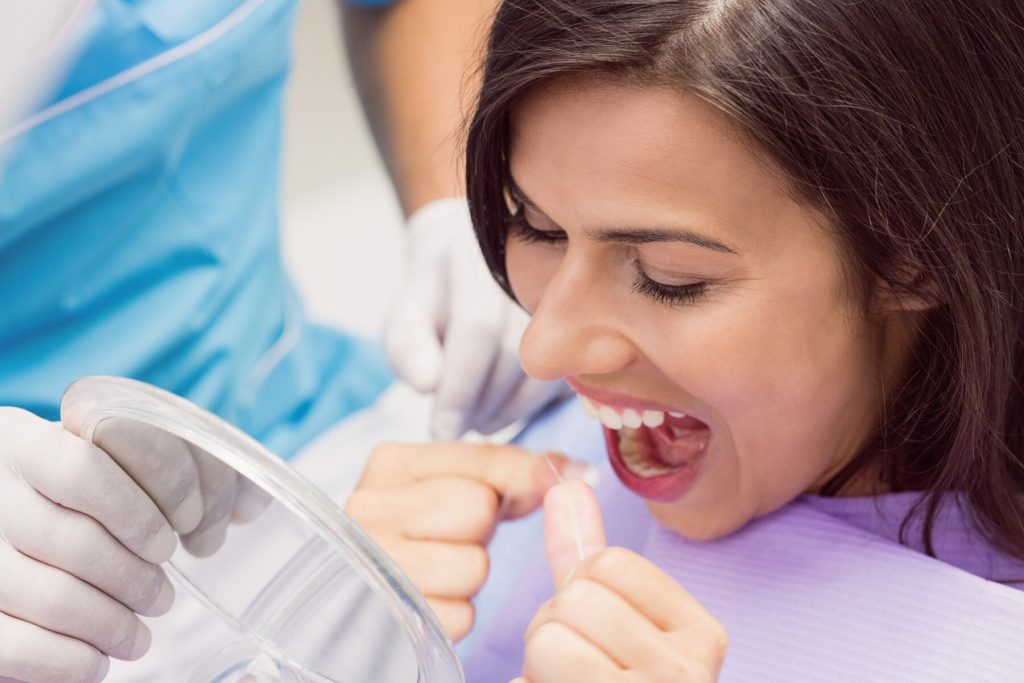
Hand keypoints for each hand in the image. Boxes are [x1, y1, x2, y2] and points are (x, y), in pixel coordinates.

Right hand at [0, 399, 268, 682]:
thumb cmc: (80, 502)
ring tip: (139, 635)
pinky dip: (64, 660)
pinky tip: (97, 663)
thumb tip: (253, 504)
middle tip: (164, 598)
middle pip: (70, 539)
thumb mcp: (122, 468)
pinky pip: (10, 644)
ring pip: (45, 592)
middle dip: (134, 578)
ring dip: (108, 623)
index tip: (179, 537)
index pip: (87, 464)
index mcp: (25, 439)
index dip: (142, 508)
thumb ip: (186, 469)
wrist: (9, 537)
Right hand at [345, 442, 584, 640]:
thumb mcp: (453, 486)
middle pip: (478, 509)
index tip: (559, 480)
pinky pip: (459, 616)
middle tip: (455, 537)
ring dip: (470, 576)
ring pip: (473, 565)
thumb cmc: (420, 533)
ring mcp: (373, 563)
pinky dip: (455, 614)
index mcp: (392, 464)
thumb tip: (573, 472)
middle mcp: (371, 508)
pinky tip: (431, 600)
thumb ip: (507, 472)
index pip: (482, 461)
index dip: (524, 477)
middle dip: (481, 530)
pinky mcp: (385, 615)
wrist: (365, 591)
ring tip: (440, 569)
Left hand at [382, 198, 569, 439]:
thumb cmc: (435, 305)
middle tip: (457, 428)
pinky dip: (530, 406)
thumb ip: (407, 349)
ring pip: (545, 369)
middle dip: (482, 403)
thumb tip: (429, 384)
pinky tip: (502, 409)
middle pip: (516, 352)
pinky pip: (564, 379)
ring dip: (508, 410)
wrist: (471, 276)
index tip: (441, 429)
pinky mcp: (582, 327)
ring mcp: (563, 297)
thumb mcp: (406, 320)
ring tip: (476, 422)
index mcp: (475, 257)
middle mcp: (527, 268)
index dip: (460, 386)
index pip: (477, 329)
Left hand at [513, 482, 726, 682]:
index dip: (579, 590)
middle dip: (553, 628)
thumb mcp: (614, 622)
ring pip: (549, 637)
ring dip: (538, 663)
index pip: (612, 562)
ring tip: (568, 682)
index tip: (596, 634)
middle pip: (577, 596)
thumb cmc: (616, 682)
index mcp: (700, 633)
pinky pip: (533, 673)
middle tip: (576, 667)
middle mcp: (687, 669)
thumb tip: (566, 486)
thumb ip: (589, 556)